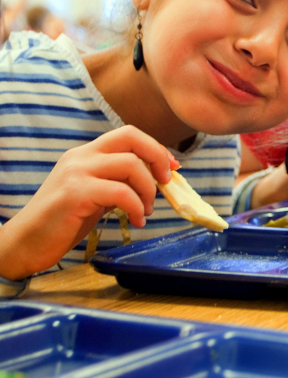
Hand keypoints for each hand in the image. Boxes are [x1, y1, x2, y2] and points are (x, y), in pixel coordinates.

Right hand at [0, 125, 178, 279]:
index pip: (128, 134)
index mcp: (86, 153)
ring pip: (130, 165)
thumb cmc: (63, 221)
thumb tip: (156, 178)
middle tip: (166, 183)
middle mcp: (81, 156)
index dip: (156, 148)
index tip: (171, 168)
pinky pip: (120, 192)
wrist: (24, 244)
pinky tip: (136, 221)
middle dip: (158, 157)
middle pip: (132, 138)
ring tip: (145, 211)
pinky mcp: (75, 193)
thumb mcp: (96, 194)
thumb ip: (119, 181)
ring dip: (148, 190)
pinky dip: (136, 207)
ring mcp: (76, 173)